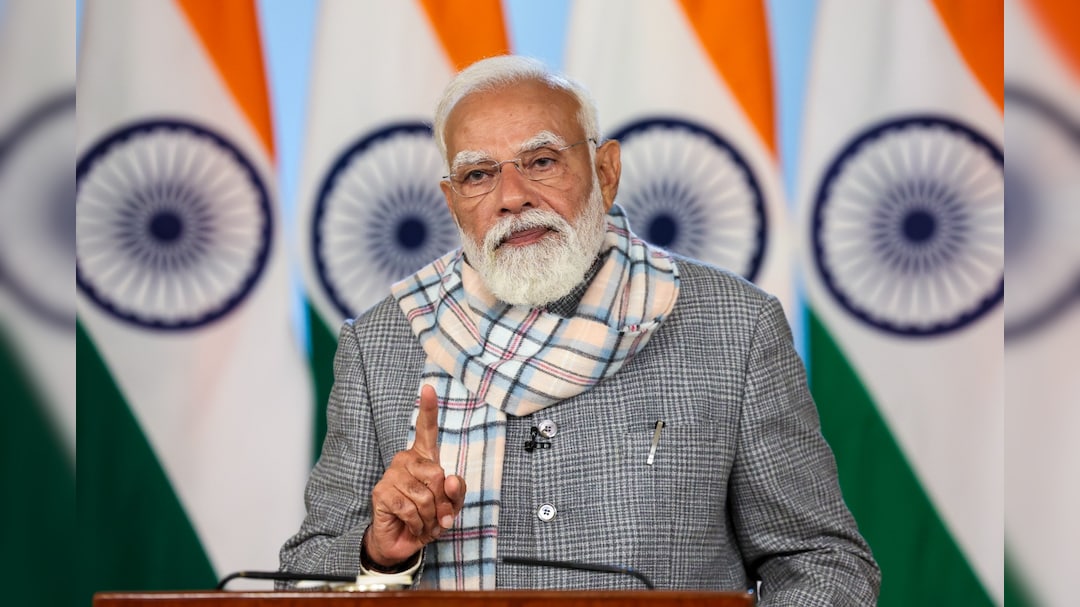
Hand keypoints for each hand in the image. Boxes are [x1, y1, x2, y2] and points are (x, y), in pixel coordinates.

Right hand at [366, 385, 465, 566]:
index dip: (428, 408)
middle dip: (442, 502)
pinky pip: (410, 509)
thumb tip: (451, 480)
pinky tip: (412, 526)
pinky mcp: (381, 493)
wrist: (403, 541)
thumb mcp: (450, 505)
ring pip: (425, 495)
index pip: (426, 429)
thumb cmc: (428, 517)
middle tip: (437, 515)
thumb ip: (456, 492)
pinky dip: (418, 523)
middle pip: (437, 474)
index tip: (428, 387)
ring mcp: (391, 475)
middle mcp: (405, 460)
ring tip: (424, 522)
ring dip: (430, 517)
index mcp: (423, 458)